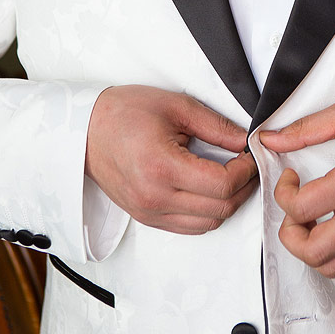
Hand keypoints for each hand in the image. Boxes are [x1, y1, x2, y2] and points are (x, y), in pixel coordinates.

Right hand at [85, 85, 257, 233]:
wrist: (85, 130)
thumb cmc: (122, 113)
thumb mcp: (175, 106)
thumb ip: (215, 126)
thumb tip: (244, 141)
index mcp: (162, 167)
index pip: (222, 185)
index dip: (246, 170)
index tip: (249, 154)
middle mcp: (155, 197)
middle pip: (220, 208)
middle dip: (243, 186)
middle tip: (246, 164)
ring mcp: (150, 212)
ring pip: (208, 223)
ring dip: (227, 202)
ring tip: (231, 176)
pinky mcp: (147, 218)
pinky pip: (189, 227)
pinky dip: (207, 212)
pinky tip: (209, 190)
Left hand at [258, 97, 334, 281]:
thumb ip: (305, 129)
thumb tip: (272, 139)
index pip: (302, 208)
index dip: (282, 194)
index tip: (289, 179)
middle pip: (314, 250)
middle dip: (289, 234)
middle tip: (292, 212)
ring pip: (333, 267)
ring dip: (310, 250)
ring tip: (310, 223)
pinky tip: (331, 235)